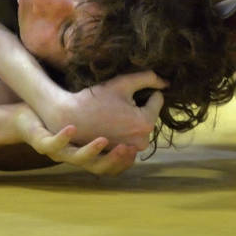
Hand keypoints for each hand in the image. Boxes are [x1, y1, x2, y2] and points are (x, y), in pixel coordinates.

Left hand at [15, 106, 137, 175]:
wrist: (30, 117)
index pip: (111, 167)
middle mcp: (75, 158)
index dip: (124, 162)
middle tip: (128, 149)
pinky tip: (72, 128)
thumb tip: (134, 111)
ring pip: (78, 159)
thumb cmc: (63, 118)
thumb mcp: (89, 120)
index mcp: (88, 155)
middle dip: (114, 160)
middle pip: (98, 168)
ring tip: (103, 140)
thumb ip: (109, 121)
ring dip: (91, 151)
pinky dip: (63, 137)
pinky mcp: (43, 144)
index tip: (137, 149)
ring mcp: (59, 153)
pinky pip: (54, 144)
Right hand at [49, 71, 167, 149]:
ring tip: (114, 115)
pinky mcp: (122, 157)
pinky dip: (127, 133)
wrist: (69, 118)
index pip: (157, 99)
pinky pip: (133, 140)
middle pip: (150, 115)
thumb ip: (148, 78)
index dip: (142, 92)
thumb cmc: (95, 98)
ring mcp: (131, 152)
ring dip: (133, 120)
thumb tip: (166, 82)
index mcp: (145, 123)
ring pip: (141, 127)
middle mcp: (142, 142)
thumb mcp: (123, 83)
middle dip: (139, 108)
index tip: (125, 94)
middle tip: (117, 104)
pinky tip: (113, 126)